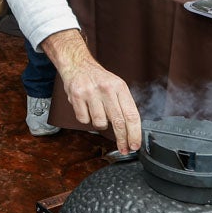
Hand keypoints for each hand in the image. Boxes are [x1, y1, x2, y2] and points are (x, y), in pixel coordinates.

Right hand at [41, 30, 141, 153]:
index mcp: (120, 87)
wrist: (77, 64)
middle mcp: (107, 89)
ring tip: (97, 111)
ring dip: (100, 123)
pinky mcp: (76, 96)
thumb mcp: (116, 86)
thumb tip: (131, 130)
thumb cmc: (98, 78)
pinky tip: (85, 108)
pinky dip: (85, 118)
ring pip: (100, 123)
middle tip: (124, 149)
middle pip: (119, 122)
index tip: (135, 145)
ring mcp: (91, 93)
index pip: (132, 115)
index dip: (135, 133)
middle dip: (122, 139)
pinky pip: (84, 120)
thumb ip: (123, 104)